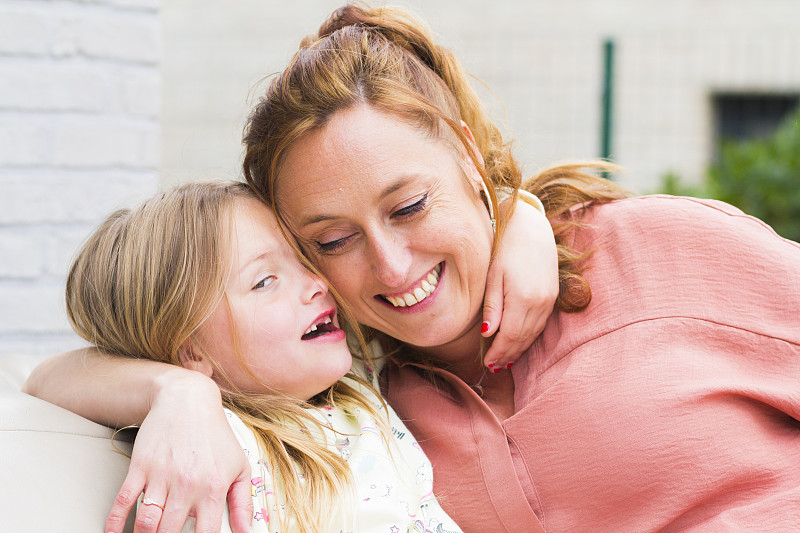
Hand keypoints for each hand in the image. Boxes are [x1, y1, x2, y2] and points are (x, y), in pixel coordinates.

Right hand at [105, 370, 252, 532]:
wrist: (188, 399)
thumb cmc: (215, 434)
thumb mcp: (239, 466)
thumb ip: (243, 503)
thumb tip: (246, 532)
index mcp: (213, 487)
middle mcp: (187, 484)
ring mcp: (161, 476)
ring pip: (145, 522)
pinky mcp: (140, 467)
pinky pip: (122, 501)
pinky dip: (114, 522)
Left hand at [482, 196, 558, 369]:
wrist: (531, 228)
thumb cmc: (505, 248)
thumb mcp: (493, 276)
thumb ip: (492, 307)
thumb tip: (488, 334)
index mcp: (523, 298)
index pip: (510, 336)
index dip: (498, 352)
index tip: (487, 363)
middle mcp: (540, 302)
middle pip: (522, 338)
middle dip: (508, 355)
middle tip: (494, 367)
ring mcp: (549, 300)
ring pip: (533, 333)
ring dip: (519, 349)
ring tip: (504, 360)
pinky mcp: (553, 296)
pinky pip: (541, 324)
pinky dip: (529, 336)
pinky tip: (519, 342)